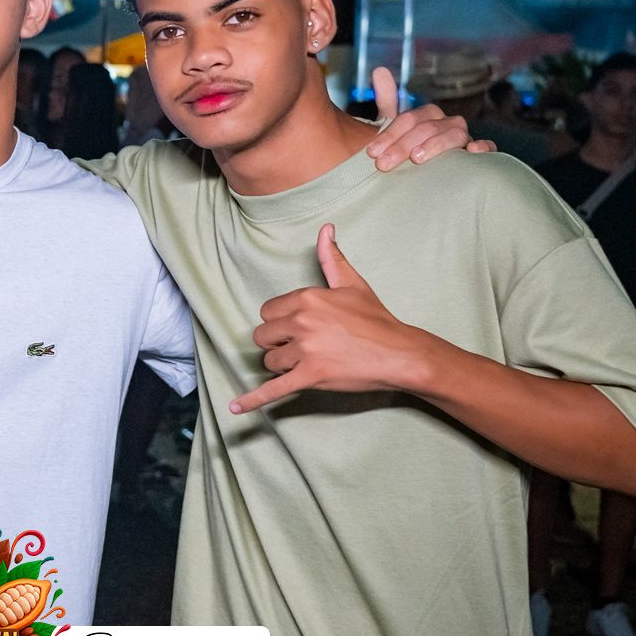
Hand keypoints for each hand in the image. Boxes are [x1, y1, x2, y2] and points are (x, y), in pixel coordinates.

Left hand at [230, 224, 428, 412]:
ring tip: (308, 362)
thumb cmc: (376, 319)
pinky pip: (274, 390)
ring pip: (270, 362)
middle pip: (263, 336)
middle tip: (302, 346)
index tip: (298, 327)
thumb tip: (325, 229)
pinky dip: (253, 400)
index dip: (280, 322)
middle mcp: (302, 321)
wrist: (400, 353)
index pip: (267, 312)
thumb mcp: (352, 284)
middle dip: (277, 343)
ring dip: (282, 365)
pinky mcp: (311, 376)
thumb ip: (332, 257)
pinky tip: (235, 407)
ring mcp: (306, 350)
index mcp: (307, 298)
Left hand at [363, 66, 496, 169]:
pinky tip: (472, 151)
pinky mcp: (479, 154)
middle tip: (383, 164)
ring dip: (435, 145)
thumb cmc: (410, 148)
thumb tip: (380, 69)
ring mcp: (465, 137)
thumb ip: (388, 99)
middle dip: (403, 145)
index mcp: (428, 116)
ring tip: (416, 158)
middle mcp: (448, 123)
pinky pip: (488, 147)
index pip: (409, 119)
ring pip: (454, 135)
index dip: (389, 134)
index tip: (371, 151)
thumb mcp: (396, 126)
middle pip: (427, 128)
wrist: (427, 169)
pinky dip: (484, 147)